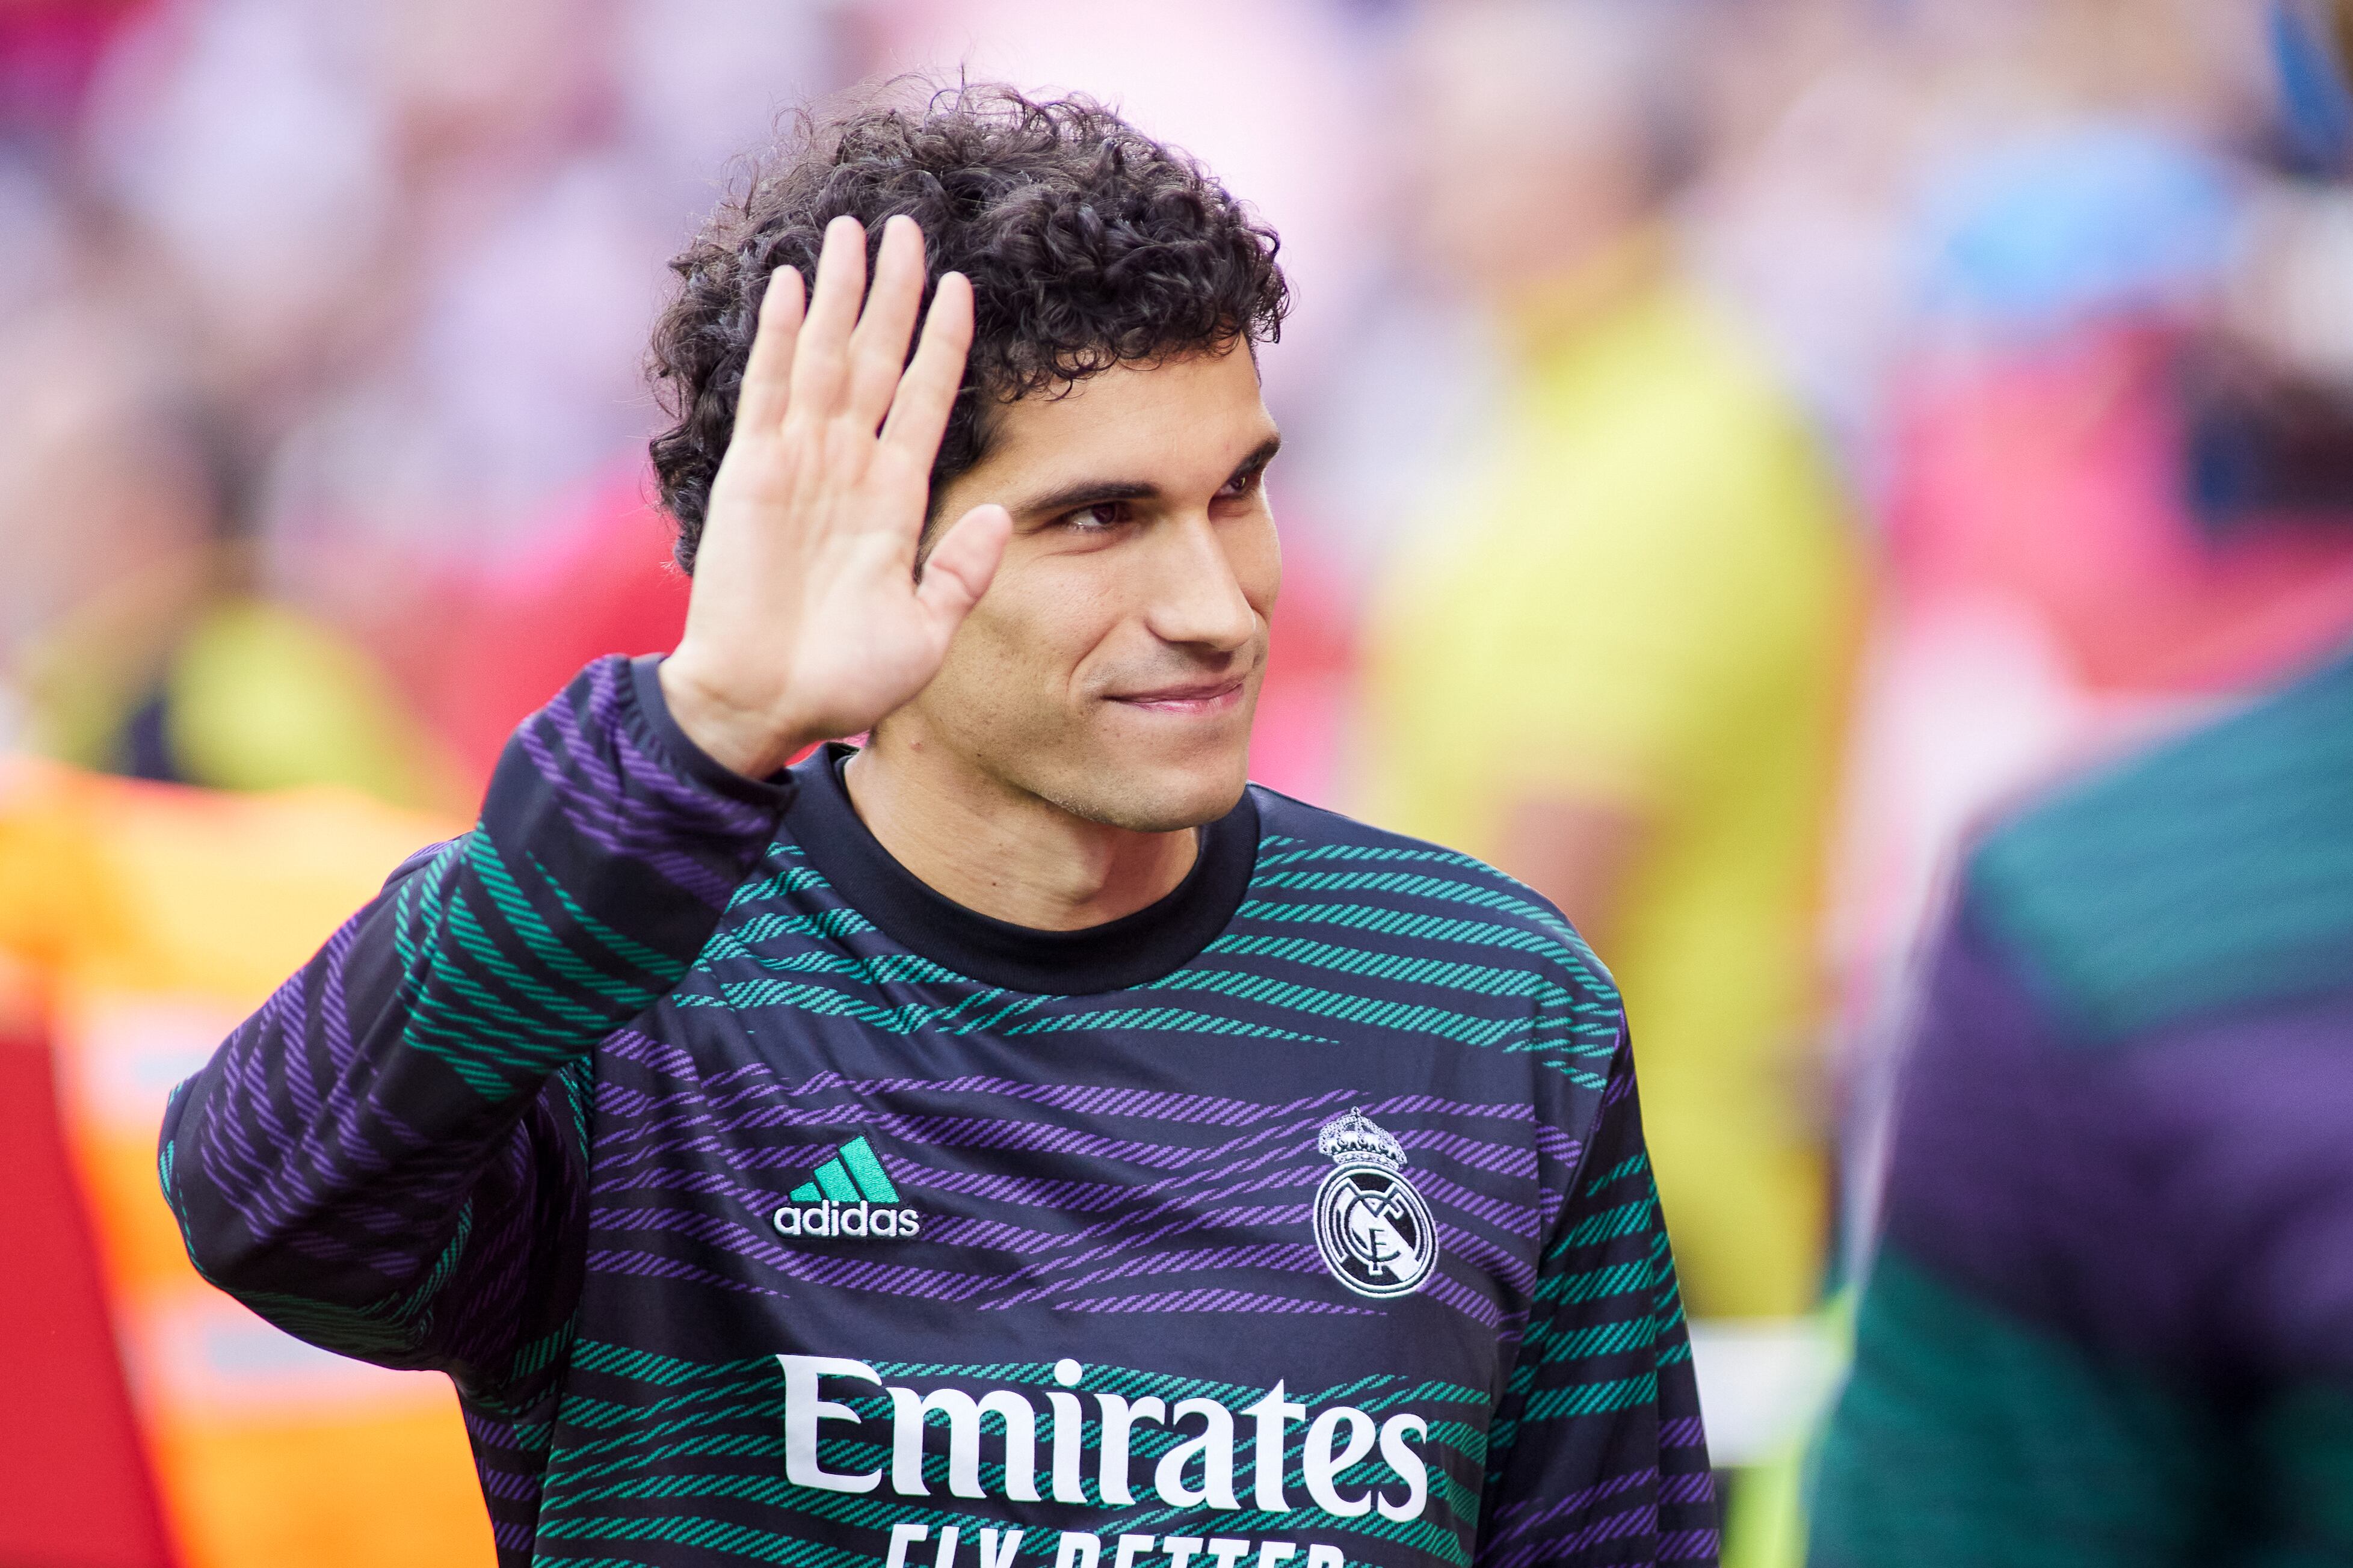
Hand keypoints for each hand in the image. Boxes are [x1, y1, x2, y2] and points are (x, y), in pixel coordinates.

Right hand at [660, 214, 1011, 777]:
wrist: (766, 707)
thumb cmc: (845, 682)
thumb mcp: (929, 630)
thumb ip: (962, 571)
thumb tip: (1000, 516)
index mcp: (894, 500)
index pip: (926, 399)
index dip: (944, 342)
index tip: (964, 285)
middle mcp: (848, 467)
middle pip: (878, 358)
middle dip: (894, 292)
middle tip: (909, 223)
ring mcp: (799, 464)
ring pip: (827, 356)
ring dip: (843, 292)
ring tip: (855, 227)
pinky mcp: (751, 471)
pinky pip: (770, 388)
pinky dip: (781, 334)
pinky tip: (795, 281)